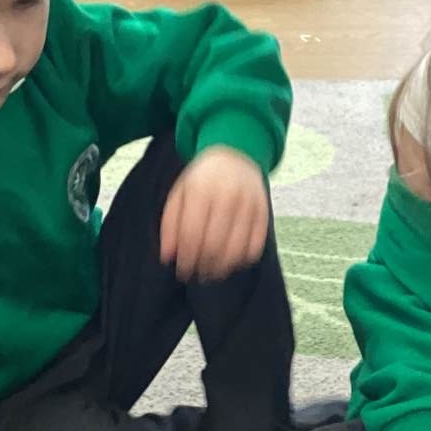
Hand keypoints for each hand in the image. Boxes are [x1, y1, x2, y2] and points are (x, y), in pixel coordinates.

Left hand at [161, 147, 268, 282]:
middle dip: (202, 265)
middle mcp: (226, 196)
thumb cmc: (202, 180)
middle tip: (196, 275)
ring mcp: (248, 205)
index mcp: (200, 191)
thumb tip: (167, 257)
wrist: (235, 155)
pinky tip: (232, 263)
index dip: (186, 258)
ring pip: (235, 249)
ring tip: (212, 273)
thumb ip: (169, 225)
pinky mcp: (263, 212)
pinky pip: (254, 245)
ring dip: (222, 268)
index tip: (182, 271)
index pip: (191, 235)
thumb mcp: (179, 194)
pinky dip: (243, 260)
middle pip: (212, 244)